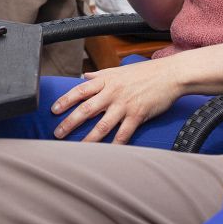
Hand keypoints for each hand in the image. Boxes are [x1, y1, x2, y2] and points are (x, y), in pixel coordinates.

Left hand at [50, 57, 180, 143]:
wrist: (168, 74)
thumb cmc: (143, 72)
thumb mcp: (117, 70)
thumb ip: (99, 75)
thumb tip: (83, 76)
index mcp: (106, 80)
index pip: (80, 90)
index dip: (65, 100)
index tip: (54, 110)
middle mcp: (112, 92)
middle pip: (87, 109)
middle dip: (70, 122)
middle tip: (57, 133)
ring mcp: (125, 105)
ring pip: (102, 124)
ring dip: (89, 138)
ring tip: (77, 148)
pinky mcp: (137, 115)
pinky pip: (123, 133)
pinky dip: (115, 144)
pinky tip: (107, 153)